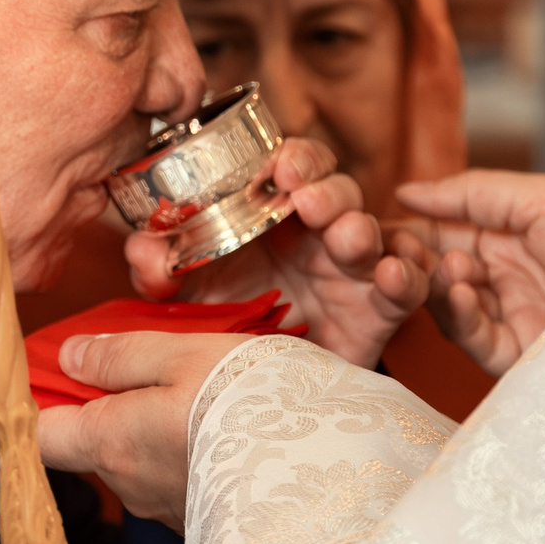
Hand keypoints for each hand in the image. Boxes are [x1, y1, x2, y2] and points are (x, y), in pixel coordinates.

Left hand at [37, 331, 253, 530]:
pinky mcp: (208, 523)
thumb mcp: (185, 356)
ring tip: (206, 392)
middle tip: (156, 363)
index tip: (57, 371)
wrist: (333, 486)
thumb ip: (121, 356)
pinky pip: (182, 480)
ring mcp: (169, 511)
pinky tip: (229, 429)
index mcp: (111, 443)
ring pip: (141, 461)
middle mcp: (131, 487)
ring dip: (158, 427)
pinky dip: (192, 452)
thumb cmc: (255, 409)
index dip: (38, 402)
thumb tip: (68, 357)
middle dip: (112, 405)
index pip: (38, 436)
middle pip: (93, 444)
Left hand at [124, 139, 431, 368]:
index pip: (295, 166)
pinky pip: (407, 286)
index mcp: (277, 215)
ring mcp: (354, 269)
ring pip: (371, 231)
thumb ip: (162, 270)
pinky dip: (406, 275)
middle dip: (324, 187)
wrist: (269, 385)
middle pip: (337, 189)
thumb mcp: (193, 295)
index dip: (294, 158)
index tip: (278, 165)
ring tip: (344, 236)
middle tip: (302, 196)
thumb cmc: (238, 322)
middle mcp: (320, 232)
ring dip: (359, 227)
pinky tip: (391, 274)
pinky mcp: (379, 310)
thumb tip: (137, 248)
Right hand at [395, 171, 544, 376]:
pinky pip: (476, 340)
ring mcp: (513, 315)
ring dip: (435, 286)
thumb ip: (468, 195)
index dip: (406, 232)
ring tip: (441, 268)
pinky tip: (460, 290)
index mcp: (507, 234)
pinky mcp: (524, 355)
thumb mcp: (536, 197)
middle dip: (410, 263)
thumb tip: (405, 192)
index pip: (440, 233)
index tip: (371, 228)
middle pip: (436, 273)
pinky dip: (459, 316)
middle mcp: (505, 276)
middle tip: (389, 254)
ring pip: (448, 308)